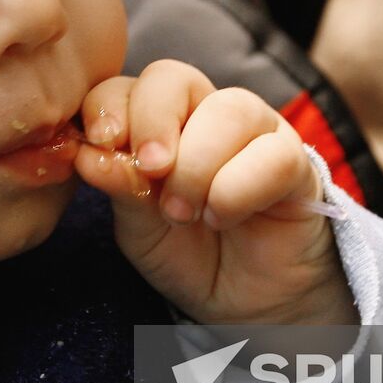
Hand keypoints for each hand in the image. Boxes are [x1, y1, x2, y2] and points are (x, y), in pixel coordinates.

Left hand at [73, 59, 355, 326]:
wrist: (246, 304)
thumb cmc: (188, 255)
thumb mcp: (139, 228)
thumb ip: (119, 187)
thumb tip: (86, 153)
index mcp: (157, 122)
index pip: (125, 87)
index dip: (108, 106)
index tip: (100, 143)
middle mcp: (205, 113)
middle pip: (174, 77)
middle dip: (152, 120)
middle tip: (150, 170)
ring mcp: (256, 132)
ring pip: (228, 109)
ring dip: (197, 163)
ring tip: (183, 212)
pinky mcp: (296, 161)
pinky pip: (273, 155)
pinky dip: (238, 188)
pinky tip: (224, 218)